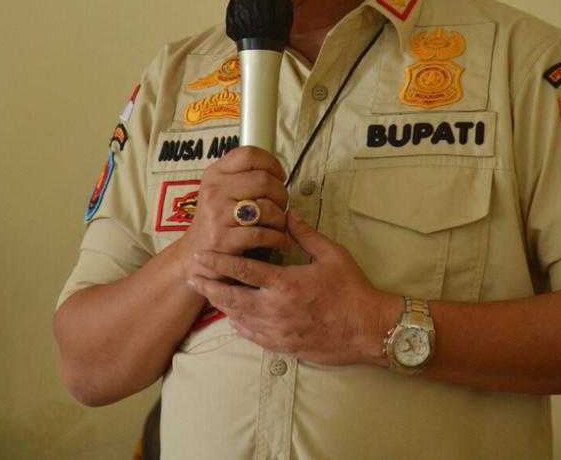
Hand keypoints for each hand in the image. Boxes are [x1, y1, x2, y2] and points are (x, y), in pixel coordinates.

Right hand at [176, 146, 290, 280]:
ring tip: (279, 226)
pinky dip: (278, 239)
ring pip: (267, 207)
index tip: (279, 177)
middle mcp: (214, 190)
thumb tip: (277, 173)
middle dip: (282, 195)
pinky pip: (263, 234)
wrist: (194, 255)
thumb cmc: (215, 222)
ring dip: (282, 219)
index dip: (272, 163)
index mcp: (215, 174)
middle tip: (282, 206)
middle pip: (264, 180)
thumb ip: (243, 178)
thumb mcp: (220, 192)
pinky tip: (279, 242)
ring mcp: (217, 214)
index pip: (249, 154)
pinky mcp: (223, 239)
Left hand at [187, 211, 401, 366]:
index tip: (201, 255)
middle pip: (231, 297)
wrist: (369, 329)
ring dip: (221, 305)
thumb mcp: (332, 255)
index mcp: (285, 284)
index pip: (242, 271)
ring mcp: (278, 331)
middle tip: (191, 277)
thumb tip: (288, 214)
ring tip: (207, 293)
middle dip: (209, 285)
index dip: (218, 261)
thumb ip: (305, 234)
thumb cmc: (352, 290)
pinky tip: (232, 317)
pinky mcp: (284, 346)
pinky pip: (252, 336)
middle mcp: (276, 309)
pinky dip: (238, 325)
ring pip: (238, 318)